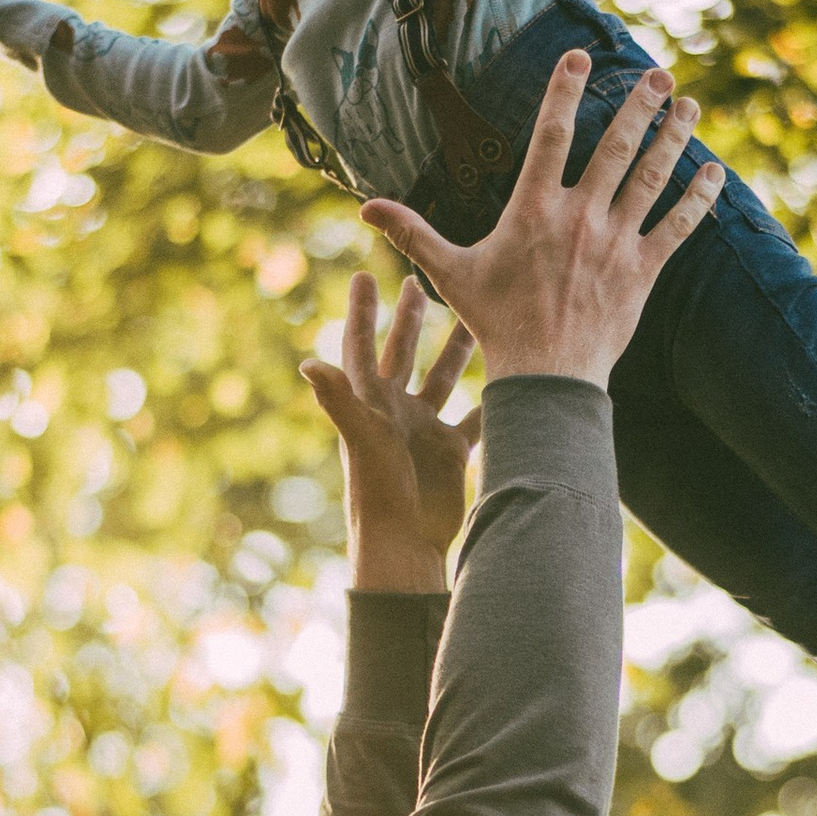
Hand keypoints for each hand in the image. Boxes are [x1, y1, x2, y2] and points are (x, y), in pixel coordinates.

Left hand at [300, 274, 479, 593]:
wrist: (405, 541)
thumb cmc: (377, 491)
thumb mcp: (361, 439)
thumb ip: (339, 399)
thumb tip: (308, 363)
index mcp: (370, 402)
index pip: (363, 346)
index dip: (363, 311)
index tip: (365, 274)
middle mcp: (395, 411)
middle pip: (402, 353)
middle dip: (409, 317)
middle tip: (418, 279)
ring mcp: (424, 430)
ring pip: (444, 378)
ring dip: (455, 349)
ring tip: (471, 317)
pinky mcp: (450, 450)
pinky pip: (475, 417)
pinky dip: (490, 399)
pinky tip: (508, 376)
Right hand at [361, 54, 721, 387]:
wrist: (545, 377)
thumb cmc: (495, 323)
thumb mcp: (449, 273)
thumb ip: (411, 232)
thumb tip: (362, 208)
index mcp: (533, 210)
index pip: (551, 135)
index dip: (564, 91)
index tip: (579, 58)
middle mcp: (579, 218)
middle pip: (615, 146)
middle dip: (639, 104)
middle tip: (658, 73)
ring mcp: (615, 243)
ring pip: (651, 177)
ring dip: (673, 136)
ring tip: (687, 103)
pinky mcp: (643, 270)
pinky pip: (678, 225)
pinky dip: (699, 197)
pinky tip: (715, 170)